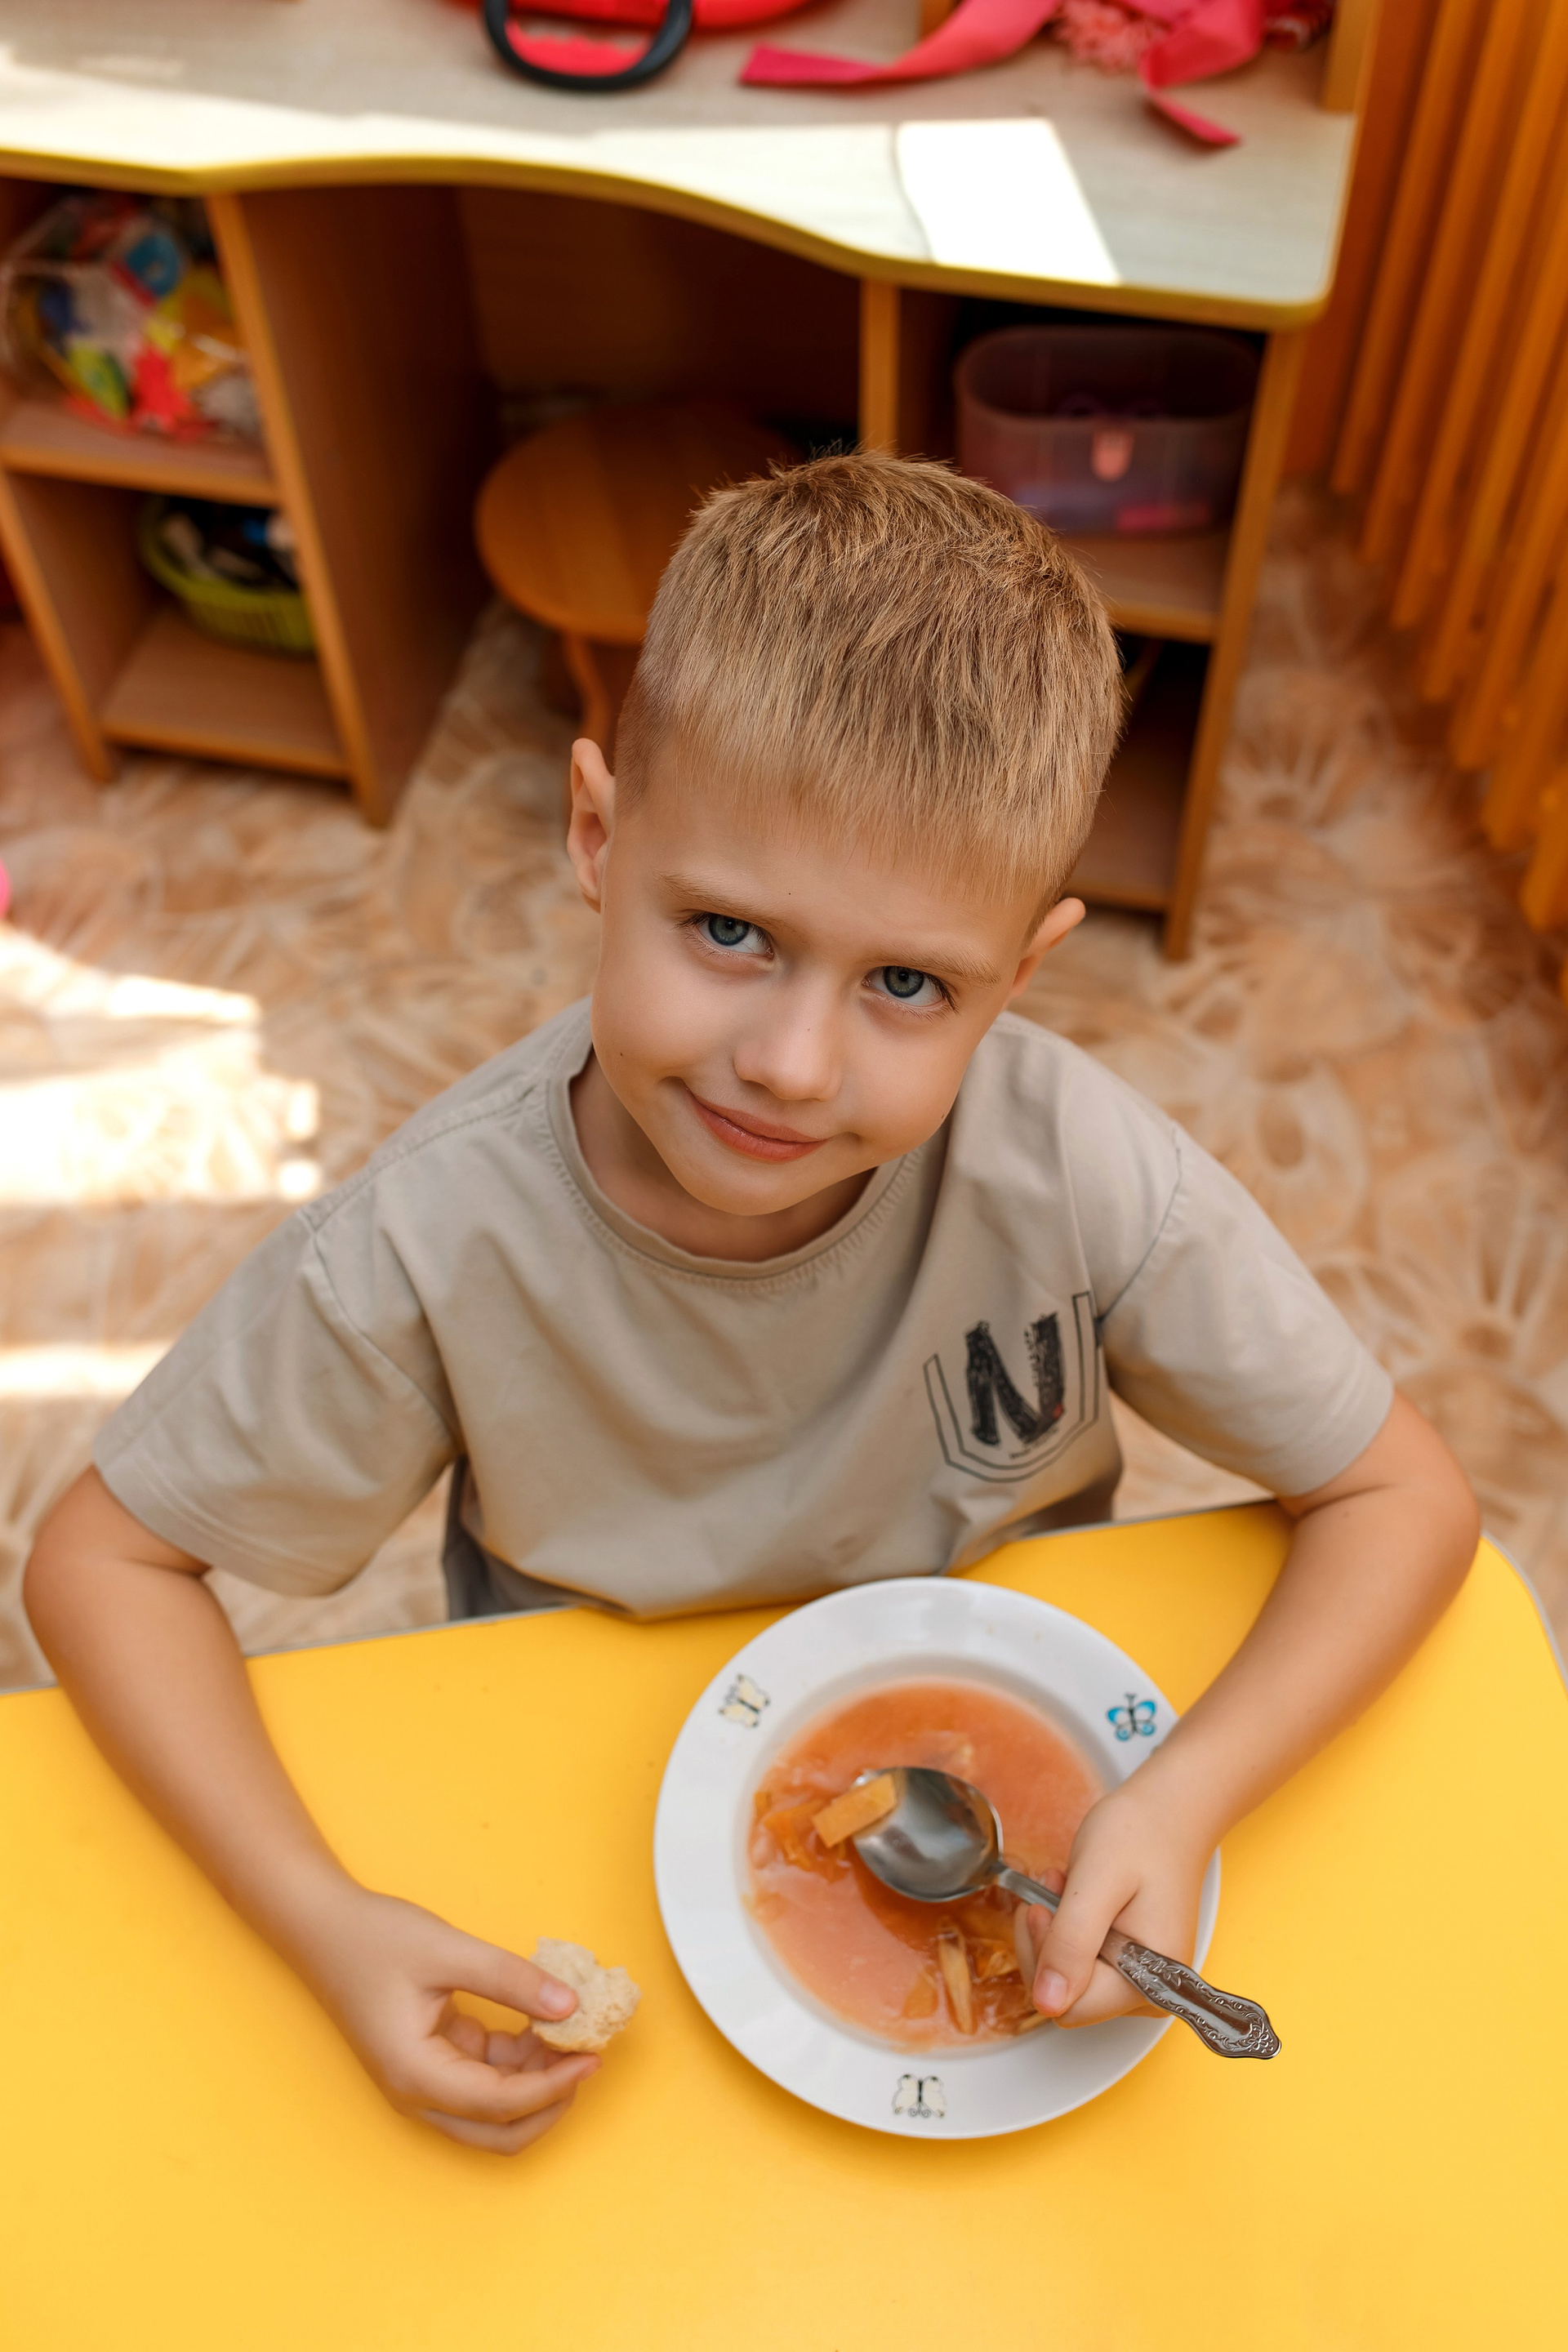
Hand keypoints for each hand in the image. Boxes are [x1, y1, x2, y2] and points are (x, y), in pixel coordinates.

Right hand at [290, 1881, 601, 2151]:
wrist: (322, 1927)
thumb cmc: (374, 1939)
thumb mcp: (448, 1951)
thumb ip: (510, 1980)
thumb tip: (569, 2005)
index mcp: (417, 2075)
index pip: (500, 2103)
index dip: (553, 2085)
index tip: (593, 2056)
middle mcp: (418, 2093)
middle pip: (499, 2131)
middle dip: (549, 2102)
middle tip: (588, 2058)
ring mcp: (424, 2081)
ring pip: (494, 2108)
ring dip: (536, 2080)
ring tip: (571, 2033)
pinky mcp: (431, 2061)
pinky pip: (484, 2076)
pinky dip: (517, 2058)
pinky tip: (541, 2023)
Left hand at [1022, 1780, 1208, 2027]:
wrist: (1169, 1814)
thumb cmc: (1140, 1836)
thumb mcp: (1096, 1882)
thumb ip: (1072, 1943)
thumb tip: (1048, 2003)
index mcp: (1148, 1981)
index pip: (1069, 2006)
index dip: (1045, 1957)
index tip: (1044, 1906)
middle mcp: (1148, 1992)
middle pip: (1066, 1997)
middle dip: (1047, 1942)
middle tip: (1054, 1889)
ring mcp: (1140, 1980)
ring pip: (1067, 1982)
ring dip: (1054, 1933)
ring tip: (1065, 1886)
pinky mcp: (1129, 1965)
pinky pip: (1079, 1965)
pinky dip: (1066, 1931)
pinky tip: (1075, 1897)